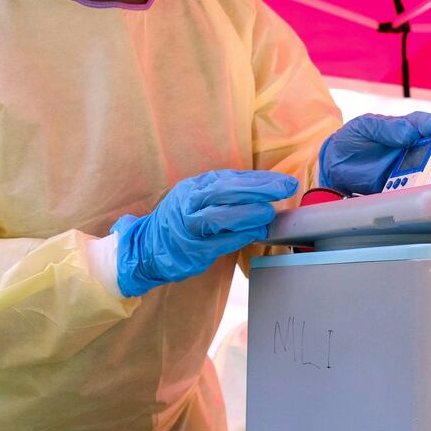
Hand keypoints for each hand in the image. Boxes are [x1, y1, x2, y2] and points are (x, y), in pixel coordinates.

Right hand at [114, 170, 298, 295]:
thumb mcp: (198, 198)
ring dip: (247, 214)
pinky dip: (237, 237)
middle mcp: (188, 204)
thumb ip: (226, 193)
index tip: (284, 181)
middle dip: (257, 190)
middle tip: (284, 189)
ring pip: (217, 217)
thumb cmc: (181, 220)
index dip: (258, 180)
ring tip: (268, 213)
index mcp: (193, 187)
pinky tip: (254, 233)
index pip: (229, 179)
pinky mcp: (190, 251)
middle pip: (224, 192)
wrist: (146, 247)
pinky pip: (217, 243)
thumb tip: (265, 186)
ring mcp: (187, 228)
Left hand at [318, 111, 430, 195]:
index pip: (426, 124)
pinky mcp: (402, 189)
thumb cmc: (353, 139)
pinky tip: (422, 186)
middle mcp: (415, 149)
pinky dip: (423, 189)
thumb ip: (386, 127)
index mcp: (407, 129)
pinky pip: (417, 191)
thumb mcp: (365, 126)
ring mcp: (411, 170)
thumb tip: (410, 132)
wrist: (333, 165)